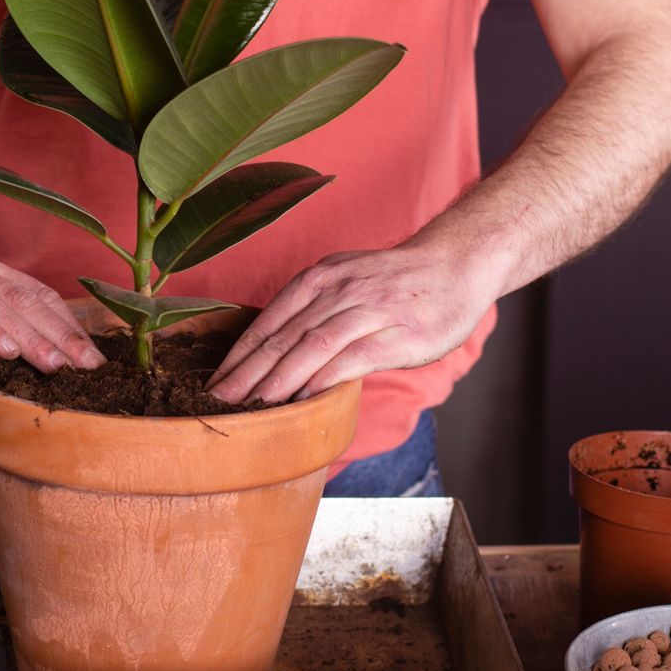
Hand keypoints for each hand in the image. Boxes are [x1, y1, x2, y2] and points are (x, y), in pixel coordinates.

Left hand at [208, 236, 507, 403]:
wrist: (457, 264)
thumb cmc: (398, 282)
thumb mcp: (346, 280)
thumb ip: (313, 309)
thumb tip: (273, 352)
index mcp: (319, 278)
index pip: (267, 322)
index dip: (238, 356)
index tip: (213, 384)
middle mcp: (338, 289)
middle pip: (282, 337)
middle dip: (246, 374)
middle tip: (218, 403)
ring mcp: (369, 310)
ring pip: (312, 347)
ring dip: (278, 379)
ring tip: (252, 407)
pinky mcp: (398, 334)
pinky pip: (353, 358)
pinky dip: (324, 379)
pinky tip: (303, 399)